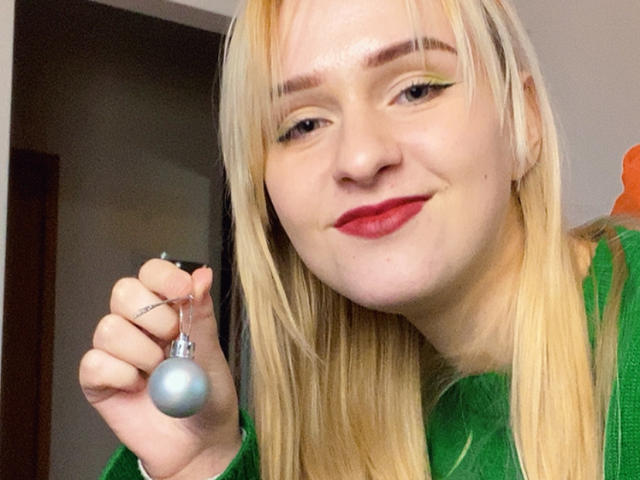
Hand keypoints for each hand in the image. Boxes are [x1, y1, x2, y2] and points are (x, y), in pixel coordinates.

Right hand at [79, 260, 241, 478]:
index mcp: (167, 311)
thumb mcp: (213, 353)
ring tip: (160, 372)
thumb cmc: (207, 396)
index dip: (164, 277)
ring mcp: (115, 352)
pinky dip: (121, 375)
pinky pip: (95, 363)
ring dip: (141, 352)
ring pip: (108, 328)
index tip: (183, 291)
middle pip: (123, 291)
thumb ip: (201, 314)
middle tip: (173, 341)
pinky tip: (139, 388)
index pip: (152, 273)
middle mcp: (137, 326)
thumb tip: (202, 274)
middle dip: (152, 316)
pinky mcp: (98, 380)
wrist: (200, 443)